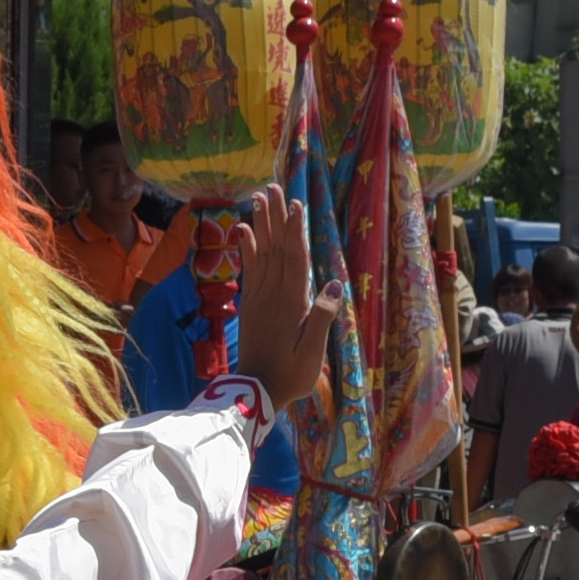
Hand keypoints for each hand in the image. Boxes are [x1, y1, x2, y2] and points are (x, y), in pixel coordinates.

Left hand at [229, 185, 327, 412]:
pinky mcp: (250, 304)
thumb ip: (323, 316)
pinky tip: (242, 230)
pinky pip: (249, 269)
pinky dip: (246, 248)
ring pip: (261, 253)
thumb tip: (335, 282)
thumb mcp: (313, 351)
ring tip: (257, 198)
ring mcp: (259, 297)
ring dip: (260, 224)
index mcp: (292, 301)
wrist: (256, 391)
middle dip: (275, 216)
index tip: (294, 202)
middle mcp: (273, 293)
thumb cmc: (291, 374)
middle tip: (272, 187)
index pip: (294, 257)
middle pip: (276, 247)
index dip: (294, 229)